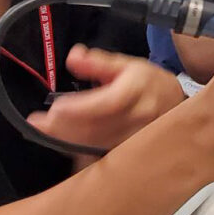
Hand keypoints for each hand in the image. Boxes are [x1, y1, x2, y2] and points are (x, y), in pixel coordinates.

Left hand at [27, 45, 185, 152]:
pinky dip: (79, 154)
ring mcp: (135, 140)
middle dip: (64, 128)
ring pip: (97, 145)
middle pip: (97, 128)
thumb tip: (73, 57)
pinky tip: (63, 147)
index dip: (79, 108)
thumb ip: (98, 62)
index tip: (54, 108)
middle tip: (37, 123)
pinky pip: (101, 157)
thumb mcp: (125, 64)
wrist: (176, 105)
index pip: (106, 103)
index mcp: (136, 91)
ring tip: (44, 132)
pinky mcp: (131, 154)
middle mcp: (137, 118)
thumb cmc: (147, 82)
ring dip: (67, 141)